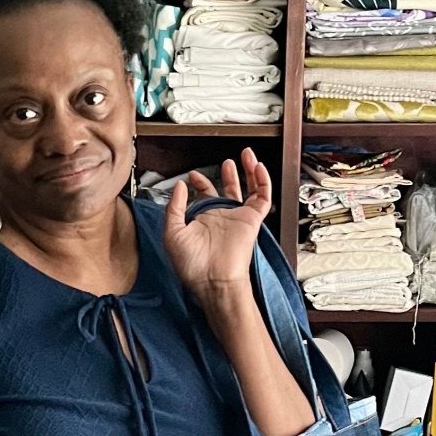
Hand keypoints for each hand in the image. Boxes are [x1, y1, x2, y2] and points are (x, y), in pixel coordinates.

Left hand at [163, 147, 271, 296]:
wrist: (213, 279)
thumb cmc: (192, 265)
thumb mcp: (172, 232)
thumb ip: (174, 207)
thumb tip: (179, 186)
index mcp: (203, 220)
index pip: (205, 196)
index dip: (200, 183)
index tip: (194, 175)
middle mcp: (222, 217)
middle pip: (229, 189)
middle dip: (228, 174)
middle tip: (228, 161)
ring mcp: (238, 218)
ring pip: (249, 189)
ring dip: (249, 171)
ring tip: (247, 156)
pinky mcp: (252, 220)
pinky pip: (262, 198)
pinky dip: (263, 182)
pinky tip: (258, 168)